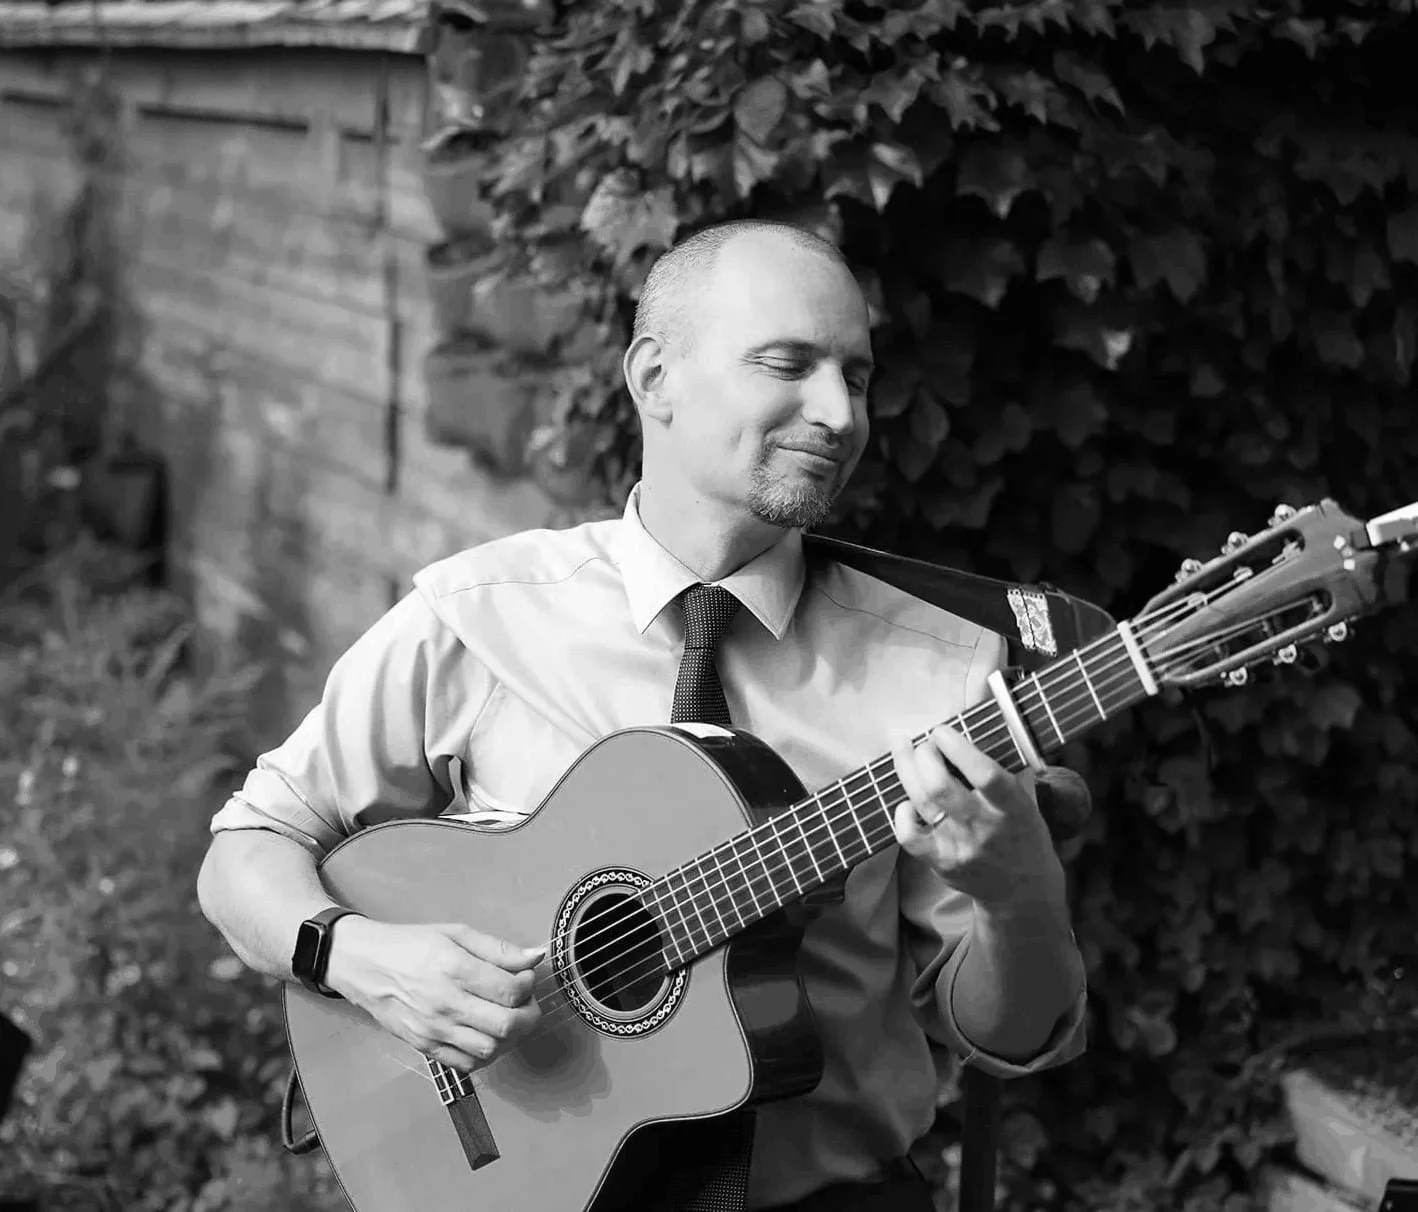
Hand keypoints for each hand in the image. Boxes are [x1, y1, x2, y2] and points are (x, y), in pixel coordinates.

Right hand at [324, 919, 545, 1073]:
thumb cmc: (410, 945)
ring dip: (511, 1037)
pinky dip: (487, 1054)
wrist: (364, 965)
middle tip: (525, 1001)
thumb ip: (498, 948)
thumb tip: (535, 956)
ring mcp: (434, 1030)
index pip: (510, 990)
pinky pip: (467, 1064)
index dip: (528, 985)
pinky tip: (487, 1034)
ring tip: (508, 1017)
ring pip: (491, 1049)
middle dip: (528, 1014)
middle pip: (506, 1025)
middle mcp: (445, 1003)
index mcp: (455, 969)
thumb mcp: (456, 934)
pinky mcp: (424, 1046)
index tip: (525, 977)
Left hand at [890, 725, 1065, 909]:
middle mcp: (985, 828)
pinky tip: (907, 799)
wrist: (1022, 893)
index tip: (941, 730)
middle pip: (940, 787)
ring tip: (903, 748)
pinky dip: (902, 812)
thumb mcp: (1026, 802)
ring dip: (906, 769)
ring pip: (921, 803)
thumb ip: (1004, 770)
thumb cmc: (1024, 835)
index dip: (958, 748)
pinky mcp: (941, 863)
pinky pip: (909, 835)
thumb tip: (980, 723)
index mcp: (1014, 809)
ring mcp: (960, 847)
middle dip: (923, 755)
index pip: (985, 774)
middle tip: (922, 741)